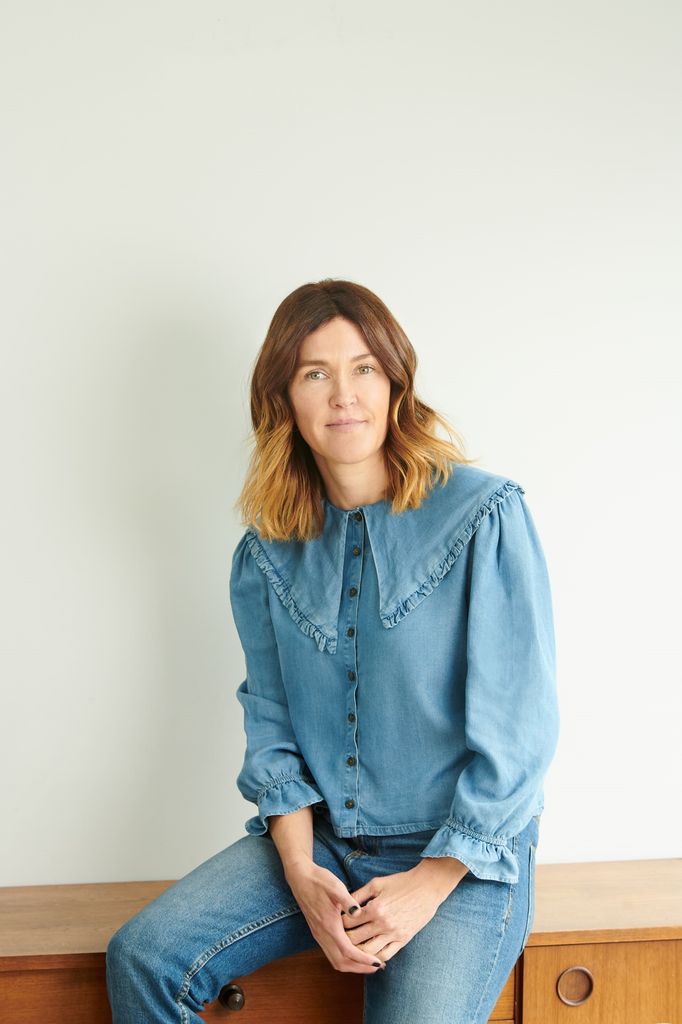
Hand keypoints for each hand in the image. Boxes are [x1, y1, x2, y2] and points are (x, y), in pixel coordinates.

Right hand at [285, 860, 385, 974]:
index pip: (348, 951)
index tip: (378, 962)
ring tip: (369, 962)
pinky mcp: (318, 932)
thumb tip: (358, 912)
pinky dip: (345, 958)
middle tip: (378, 966)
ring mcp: (319, 934)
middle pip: (342, 962)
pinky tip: (355, 952)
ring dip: (352, 965)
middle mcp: (322, 934)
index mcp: (329, 925)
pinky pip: (331, 953)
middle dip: (360, 967)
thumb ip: (347, 900)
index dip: (363, 959)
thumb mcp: (335, 887)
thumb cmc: (319, 880)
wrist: (300, 877)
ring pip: (335, 960)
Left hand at [341, 861, 466, 964]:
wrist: (427, 887)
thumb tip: (343, 904)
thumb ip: (358, 894)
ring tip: (351, 947)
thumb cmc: (401, 882)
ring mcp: (393, 934)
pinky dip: (374, 958)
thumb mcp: (377, 883)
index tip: (335, 922)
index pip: (348, 921)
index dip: (339, 922)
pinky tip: (368, 955)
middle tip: (338, 937)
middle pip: (354, 939)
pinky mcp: (403, 940)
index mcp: (374, 908)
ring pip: (368, 952)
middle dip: (344, 938)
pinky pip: (385, 955)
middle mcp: (382, 924)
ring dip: (357, 951)